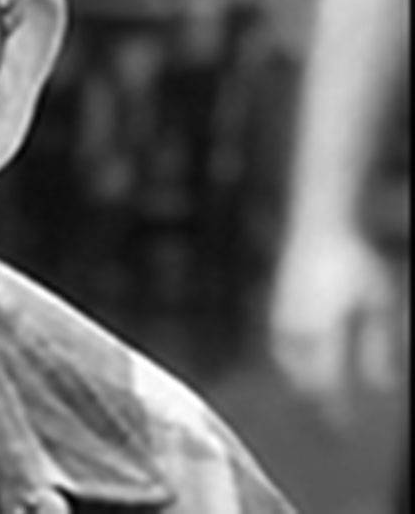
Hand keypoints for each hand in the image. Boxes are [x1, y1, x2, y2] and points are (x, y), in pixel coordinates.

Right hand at [267, 225, 401, 427]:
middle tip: (330, 422)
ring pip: (287, 367)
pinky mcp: (276, 309)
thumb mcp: (379, 305)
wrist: (318, 225)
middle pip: (302, 381)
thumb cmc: (353, 261)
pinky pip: (279, 350)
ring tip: (314, 397)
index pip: (326, 386)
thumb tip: (381, 386)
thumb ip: (379, 348)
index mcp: (321, 335)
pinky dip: (290, 366)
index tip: (343, 431)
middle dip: (316, 403)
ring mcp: (281, 319)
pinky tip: (297, 364)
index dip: (334, 412)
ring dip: (301, 385)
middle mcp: (295, 332)